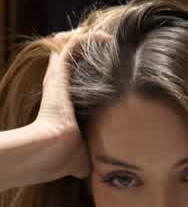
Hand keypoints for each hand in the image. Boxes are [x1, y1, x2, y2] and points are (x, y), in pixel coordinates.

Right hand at [35, 29, 109, 179]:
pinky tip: (108, 37)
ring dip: (90, 41)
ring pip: (72, 49)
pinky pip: (74, 45)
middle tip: (111, 51)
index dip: (92, 77)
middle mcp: (59, 89)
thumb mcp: (82, 156)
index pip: (78, 85)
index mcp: (65, 106)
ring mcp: (58, 79)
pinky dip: (90, 38)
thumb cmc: (66, 157)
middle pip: (73, 62)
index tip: (111, 75)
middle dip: (91, 55)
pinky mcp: (60, 72)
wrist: (55, 150)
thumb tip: (93, 169)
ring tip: (109, 38)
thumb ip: (88, 154)